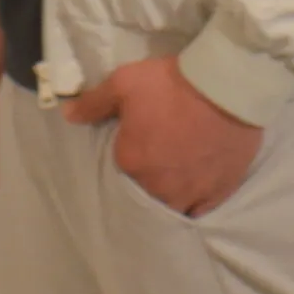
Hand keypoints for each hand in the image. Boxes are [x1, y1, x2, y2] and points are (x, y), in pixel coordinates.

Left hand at [62, 55, 263, 216]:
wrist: (225, 87)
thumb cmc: (171, 84)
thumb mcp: (124, 83)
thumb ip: (94, 103)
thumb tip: (68, 116)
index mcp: (131, 163)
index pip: (122, 168)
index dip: (130, 154)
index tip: (139, 142)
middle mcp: (158, 187)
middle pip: (145, 193)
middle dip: (148, 180)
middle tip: (158, 161)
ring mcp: (190, 193)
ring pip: (171, 207)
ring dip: (169, 197)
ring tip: (175, 182)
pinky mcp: (217, 192)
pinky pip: (199, 210)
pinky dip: (195, 204)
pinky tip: (194, 195)